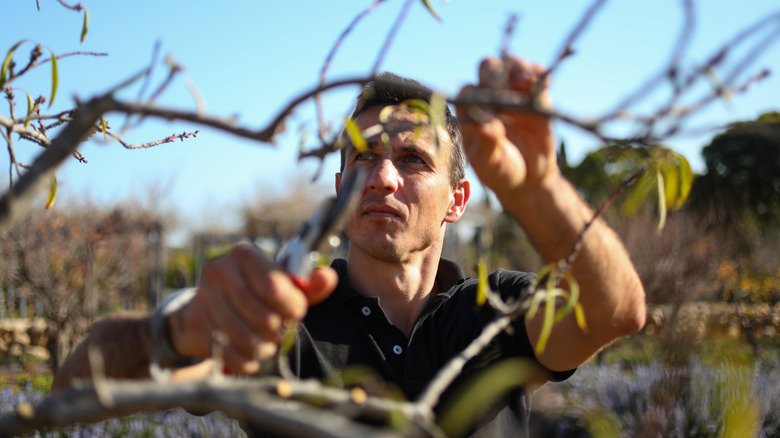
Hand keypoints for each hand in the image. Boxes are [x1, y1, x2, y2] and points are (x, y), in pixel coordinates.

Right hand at [167, 243, 336, 373]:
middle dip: (279, 331)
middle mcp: (219, 271)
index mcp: (244, 255)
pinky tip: (250, 354)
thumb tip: (328, 277)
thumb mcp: (283, 286)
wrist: (207, 306)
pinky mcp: (195, 323)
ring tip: (266, 342)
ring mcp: (203, 297)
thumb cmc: (254, 293)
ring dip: (264, 347)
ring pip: (248, 339)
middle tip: (278, 330)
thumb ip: (309, 285)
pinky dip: (247, 360)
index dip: (293, 308)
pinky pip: (230, 354)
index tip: (295, 313)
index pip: (276, 288)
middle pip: (265, 318)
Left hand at [457, 56, 558, 196]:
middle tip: (504, 89)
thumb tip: (485, 119)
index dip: (476, 96)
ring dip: (518, 68)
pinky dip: (540, 75)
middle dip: (496, 74)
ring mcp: (513, 92)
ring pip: (512, 65)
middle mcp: (489, 96)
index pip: (468, 91)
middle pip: (489, 68)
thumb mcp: (490, 161)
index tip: (488, 113)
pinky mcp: (536, 96)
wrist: (528, 178)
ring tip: (525, 82)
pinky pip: (538, 76)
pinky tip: (541, 81)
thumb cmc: (500, 170)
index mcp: (469, 110)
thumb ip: (486, 139)